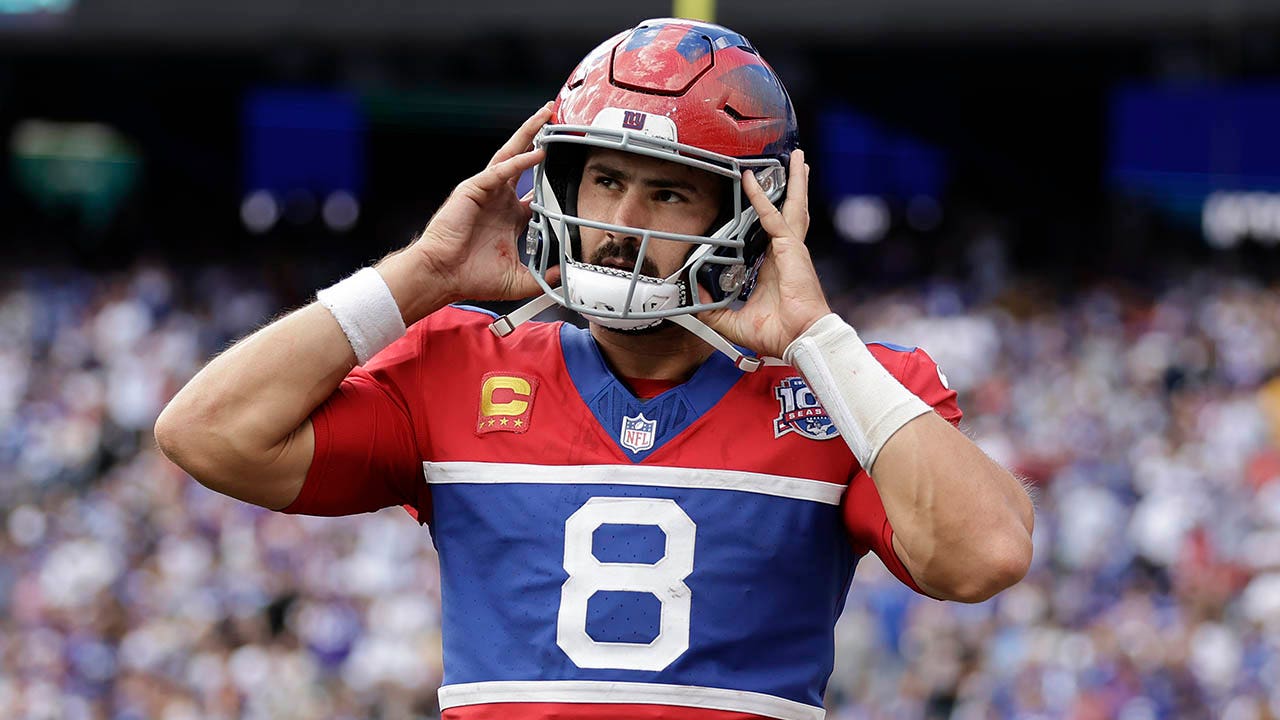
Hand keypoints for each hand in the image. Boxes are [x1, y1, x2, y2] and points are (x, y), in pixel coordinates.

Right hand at [380, 103, 559, 321]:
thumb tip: (566, 278)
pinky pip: (500, 171)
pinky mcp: (473, 189)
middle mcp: (500, 199)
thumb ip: (543, 277)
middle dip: (540, 137)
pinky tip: (536, 153)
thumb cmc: (471, 276)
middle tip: (558, 119)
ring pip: (511, 154)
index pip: (537, 190)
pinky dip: (519, 161)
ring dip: (529, 134)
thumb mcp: (518, 280)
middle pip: (524, 159)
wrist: (442, 276)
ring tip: (545, 115)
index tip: (573, 167)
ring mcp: (486, 191)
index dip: (553, 177)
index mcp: (511, 216)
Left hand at [698, 149, 831, 358]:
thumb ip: (713, 310)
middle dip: (793, 187)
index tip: (759, 198)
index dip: (767, 213)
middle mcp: (786, 254)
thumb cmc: (778, 333)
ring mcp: (791, 249)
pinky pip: (772, 216)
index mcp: (776, 267)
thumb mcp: (735, 322)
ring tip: (796, 159)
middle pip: (791, 211)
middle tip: (794, 165)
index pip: (771, 232)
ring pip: (792, 206)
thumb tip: (694, 300)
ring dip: (793, 181)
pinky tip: (752, 181)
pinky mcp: (790, 249)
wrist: (799, 340)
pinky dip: (761, 198)